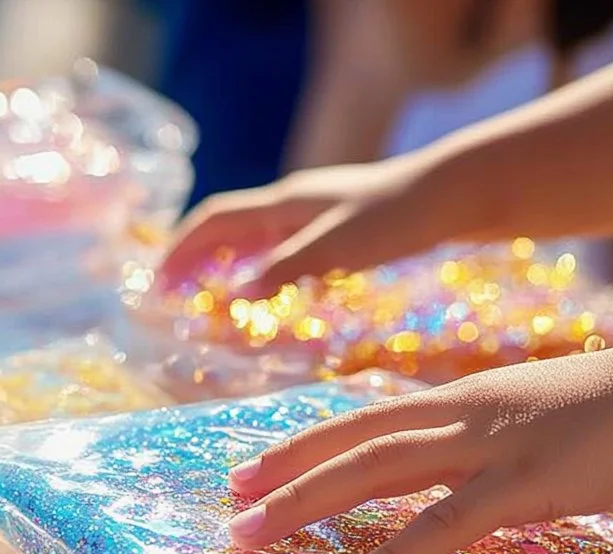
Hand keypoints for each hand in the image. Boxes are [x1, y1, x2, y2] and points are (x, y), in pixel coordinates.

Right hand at [159, 150, 482, 294]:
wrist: (455, 194)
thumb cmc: (396, 218)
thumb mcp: (336, 248)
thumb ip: (285, 270)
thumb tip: (234, 297)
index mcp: (285, 203)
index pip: (215, 220)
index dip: (181, 250)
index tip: (157, 283)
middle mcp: (294, 204)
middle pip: (229, 228)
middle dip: (196, 259)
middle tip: (174, 295)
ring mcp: (316, 214)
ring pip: (256, 239)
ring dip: (227, 267)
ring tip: (210, 299)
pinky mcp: (339, 229)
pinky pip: (284, 250)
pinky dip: (263, 272)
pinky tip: (273, 297)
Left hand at [226, 347, 612, 553]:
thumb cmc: (586, 411)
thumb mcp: (506, 416)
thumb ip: (457, 442)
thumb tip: (418, 474)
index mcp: (447, 402)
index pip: (354, 423)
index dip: (297, 446)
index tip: (248, 471)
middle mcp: (452, 417)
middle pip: (350, 446)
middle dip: (284, 477)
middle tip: (230, 507)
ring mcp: (485, 448)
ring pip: (377, 473)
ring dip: (308, 505)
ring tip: (254, 536)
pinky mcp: (522, 485)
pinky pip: (445, 525)